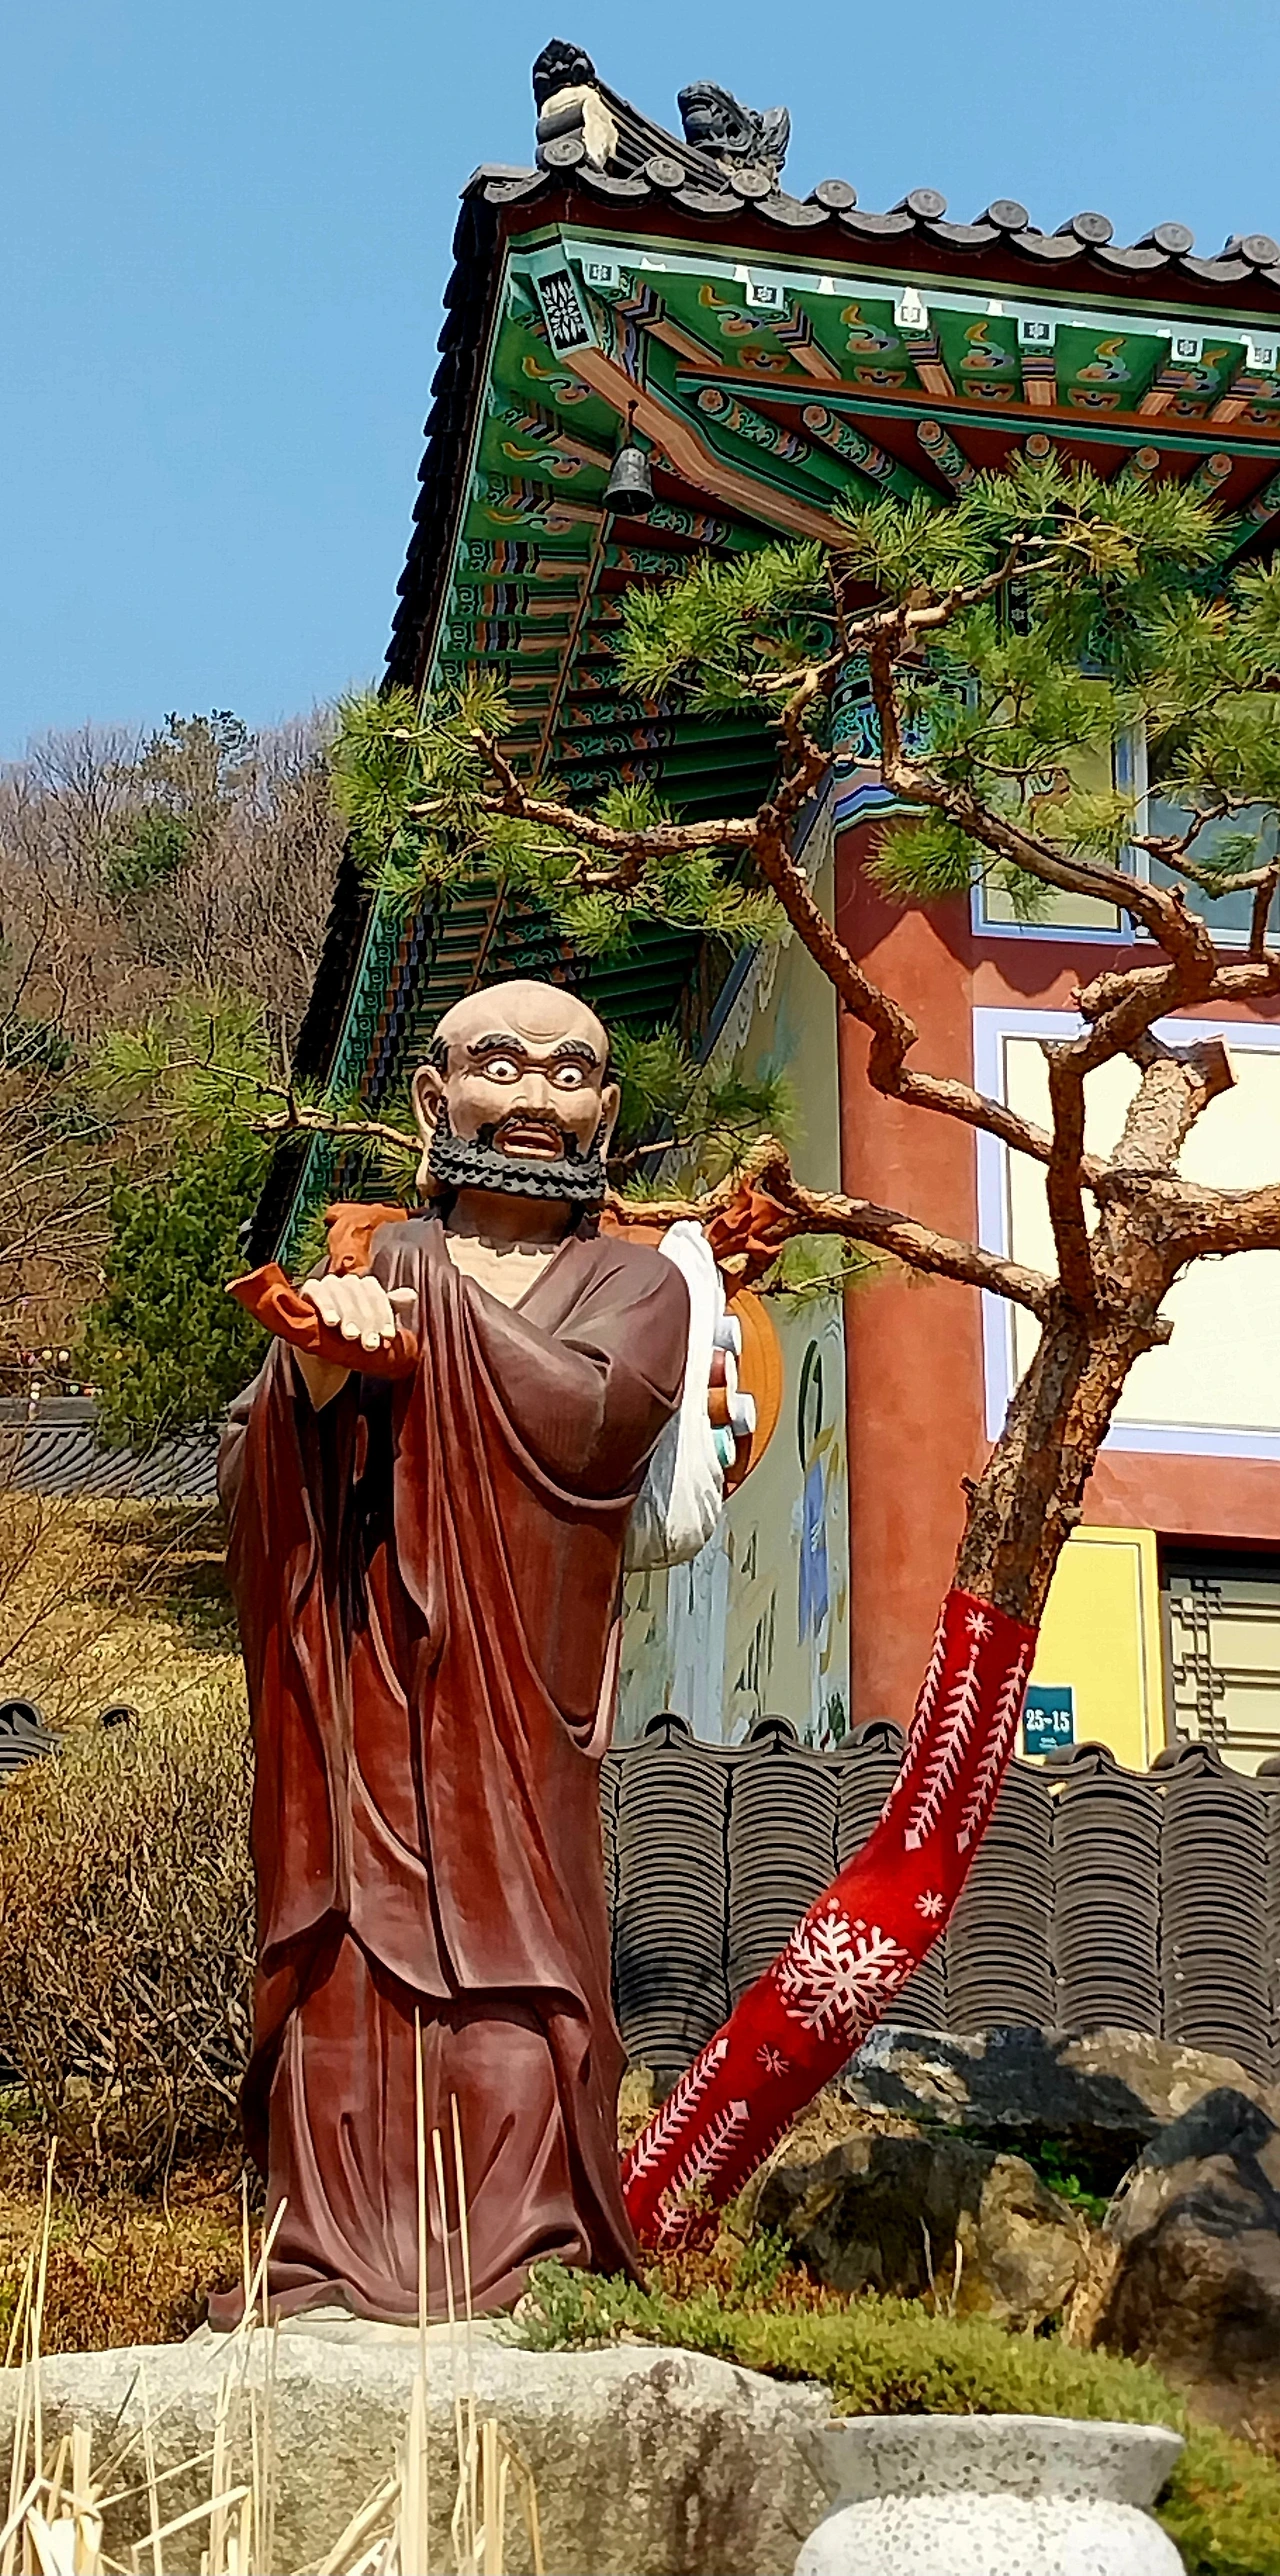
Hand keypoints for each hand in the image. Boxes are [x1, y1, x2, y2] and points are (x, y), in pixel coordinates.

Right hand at [300, 1275, 416, 1353]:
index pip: (378, 1297)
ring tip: (351, 1337)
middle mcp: (349, 1281)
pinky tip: (331, 1322)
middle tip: (370, 1344)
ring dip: (348, 1316)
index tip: (387, 1337)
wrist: (324, 1346)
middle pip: (361, 1297)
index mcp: (367, 1286)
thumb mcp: (373, 1323)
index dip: (384, 1317)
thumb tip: (412, 1295)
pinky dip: (326, 1306)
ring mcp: (329, 1283)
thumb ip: (392, 1307)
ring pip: (342, 1295)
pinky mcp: (311, 1288)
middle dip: (367, 1322)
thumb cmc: (353, 1333)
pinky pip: (318, 1293)